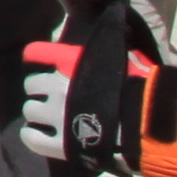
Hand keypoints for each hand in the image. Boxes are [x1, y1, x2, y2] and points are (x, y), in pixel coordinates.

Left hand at [17, 0, 164, 170]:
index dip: (37, 58)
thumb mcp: (125, 61)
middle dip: (41, 91)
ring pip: (30, 110)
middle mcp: (58, 87)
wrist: (146, 127)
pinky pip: (31, 137)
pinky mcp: (59, 143)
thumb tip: (112, 33)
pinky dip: (32, 135)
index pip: (36, 52)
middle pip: (31, 85)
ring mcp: (56, 116)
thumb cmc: (140, 92)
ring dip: (38, 113)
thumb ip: (109, 50)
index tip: (45, 66)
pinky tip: (41, 135)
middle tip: (53, 98)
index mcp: (71, 65)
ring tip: (50, 119)